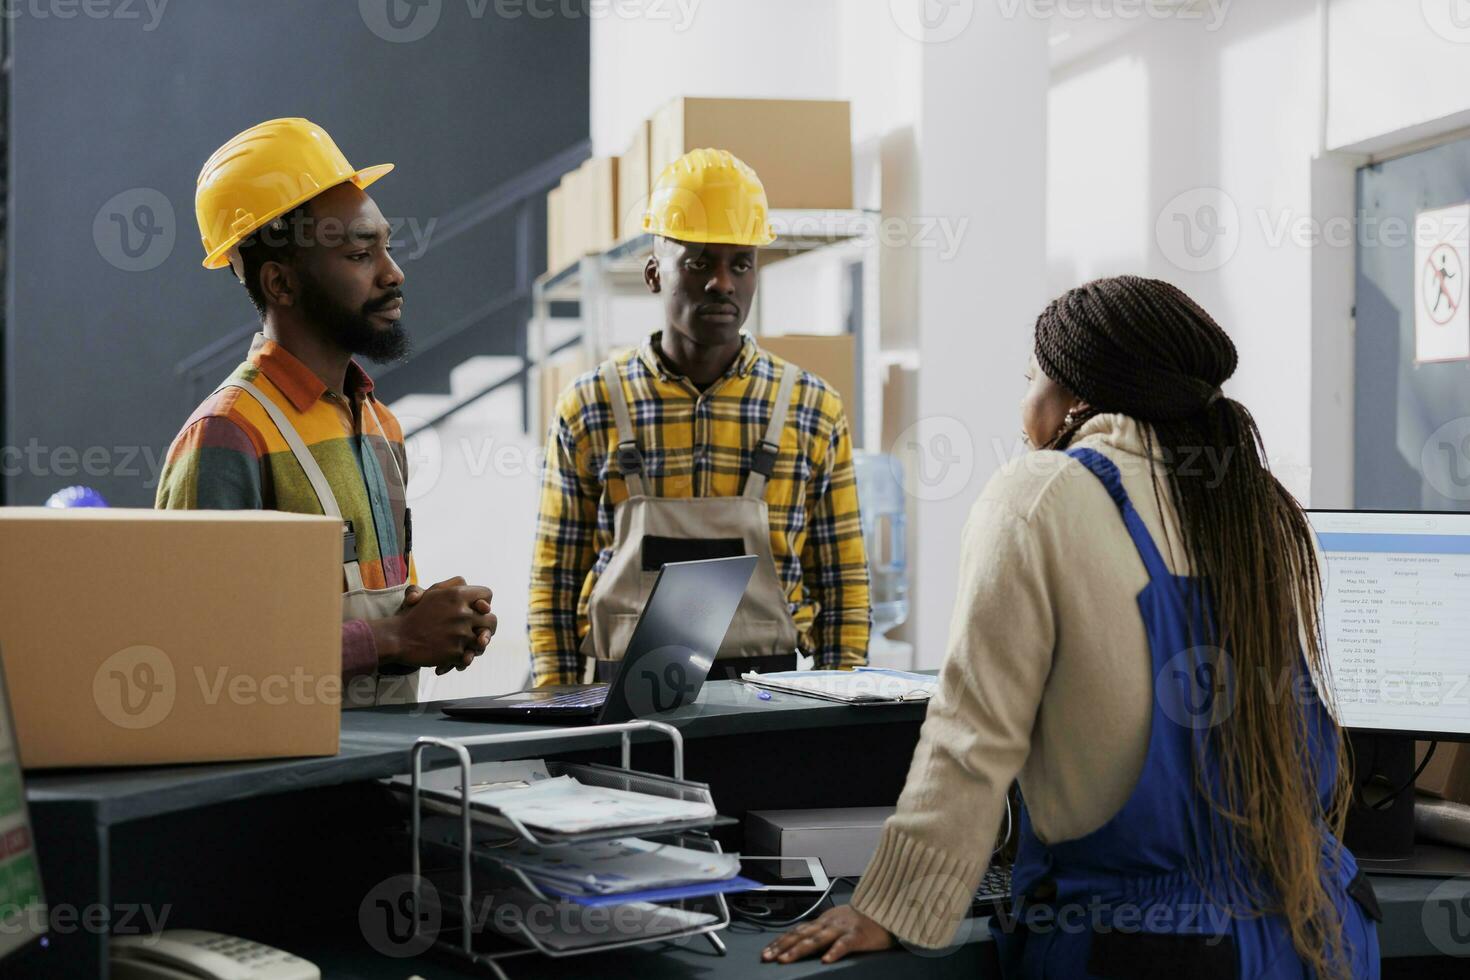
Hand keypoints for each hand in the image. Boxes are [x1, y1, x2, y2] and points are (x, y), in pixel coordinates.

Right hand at [371, 577, 496, 672]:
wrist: (397, 638)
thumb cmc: (415, 614)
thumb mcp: (432, 593)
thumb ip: (454, 587)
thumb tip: (474, 593)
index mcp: (457, 595)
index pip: (487, 594)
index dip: (485, 603)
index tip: (478, 610)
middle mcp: (462, 613)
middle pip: (492, 620)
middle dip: (487, 627)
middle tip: (480, 632)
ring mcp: (460, 634)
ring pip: (484, 641)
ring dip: (478, 645)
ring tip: (470, 646)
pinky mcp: (455, 652)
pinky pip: (469, 656)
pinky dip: (463, 659)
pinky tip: (457, 659)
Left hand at [761, 905, 892, 964]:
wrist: (886, 910)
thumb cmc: (862, 919)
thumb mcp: (837, 922)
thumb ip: (821, 930)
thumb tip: (800, 941)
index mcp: (823, 921)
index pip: (797, 931)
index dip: (780, 941)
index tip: (766, 951)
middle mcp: (829, 923)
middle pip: (801, 935)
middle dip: (782, 946)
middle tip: (767, 957)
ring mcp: (842, 928)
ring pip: (817, 939)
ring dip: (799, 950)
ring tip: (785, 960)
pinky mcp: (858, 935)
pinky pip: (844, 944)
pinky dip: (834, 952)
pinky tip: (825, 960)